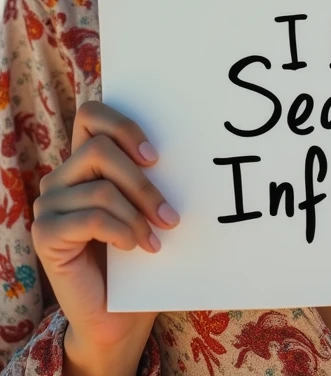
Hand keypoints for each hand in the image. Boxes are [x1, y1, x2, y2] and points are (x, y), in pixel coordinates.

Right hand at [32, 100, 180, 359]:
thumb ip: (148, 175)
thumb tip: (185, 147)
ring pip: (101, 188)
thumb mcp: (145, 207)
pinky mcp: (45, 235)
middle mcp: (60, 178)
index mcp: (83, 161)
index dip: (122, 125)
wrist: (118, 315)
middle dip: (142, 182)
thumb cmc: (138, 255)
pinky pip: (91, 219)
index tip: (156, 157)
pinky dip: (122, 232)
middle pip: (98, 149)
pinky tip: (136, 248)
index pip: (91, 115)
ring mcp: (49, 205)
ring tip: (157, 238)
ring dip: (138, 214)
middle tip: (170, 214)